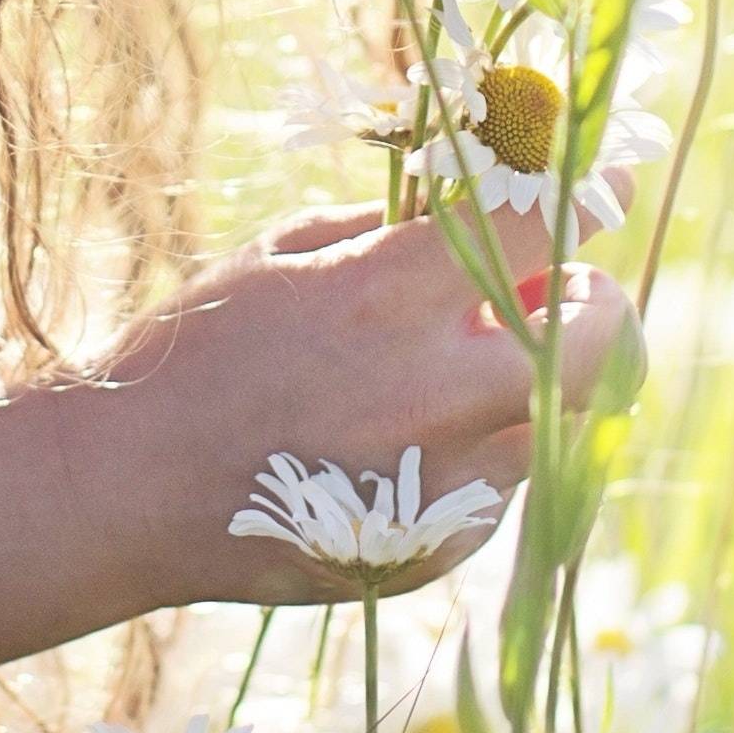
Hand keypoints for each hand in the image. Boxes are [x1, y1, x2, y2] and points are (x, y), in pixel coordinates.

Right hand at [80, 200, 632, 611]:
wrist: (125, 491)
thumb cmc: (198, 350)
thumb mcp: (285, 252)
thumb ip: (395, 230)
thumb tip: (487, 210)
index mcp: (387, 296)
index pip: (536, 228)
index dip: (586, 191)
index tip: (608, 180)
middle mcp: (431, 394)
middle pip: (600, 341)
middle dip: (599, 306)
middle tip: (565, 294)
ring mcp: (440, 485)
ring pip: (561, 421)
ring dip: (537, 384)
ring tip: (460, 373)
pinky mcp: (435, 551)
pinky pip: (503, 488)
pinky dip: (482, 454)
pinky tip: (405, 445)